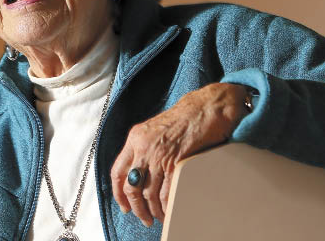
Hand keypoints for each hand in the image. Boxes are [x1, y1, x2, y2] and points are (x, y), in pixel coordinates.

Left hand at [109, 83, 247, 226]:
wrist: (206, 106)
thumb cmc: (184, 117)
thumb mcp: (155, 130)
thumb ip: (144, 149)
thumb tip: (141, 174)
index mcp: (135, 138)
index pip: (118, 171)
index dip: (119, 193)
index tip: (125, 205)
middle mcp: (143, 146)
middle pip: (132, 186)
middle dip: (136, 207)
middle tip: (144, 218)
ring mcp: (160, 154)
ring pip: (149, 192)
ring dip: (153, 210)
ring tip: (159, 217)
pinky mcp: (177, 161)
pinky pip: (167, 191)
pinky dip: (168, 206)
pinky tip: (170, 210)